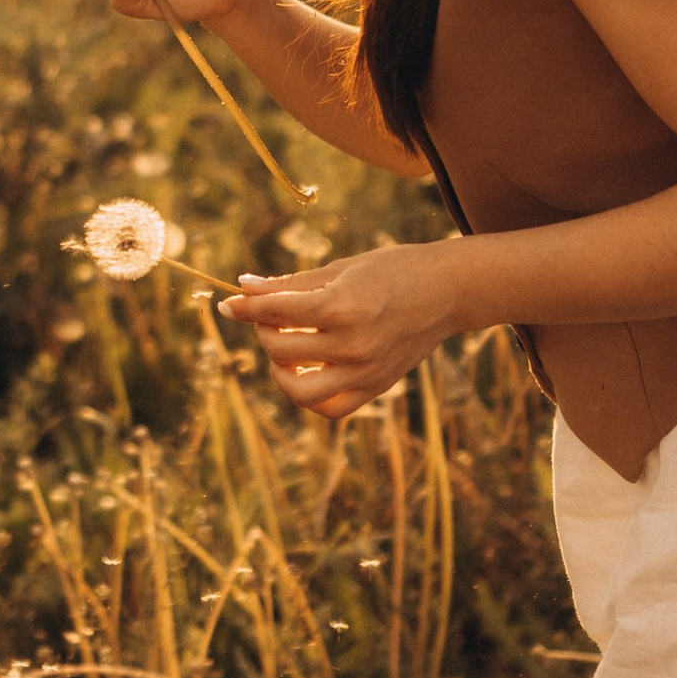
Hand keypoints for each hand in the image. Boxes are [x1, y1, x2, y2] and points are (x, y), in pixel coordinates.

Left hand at [219, 242, 473, 421]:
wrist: (448, 291)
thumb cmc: (393, 269)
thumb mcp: (340, 269)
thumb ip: (291, 283)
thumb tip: (243, 286)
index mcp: (341, 306)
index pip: (274, 312)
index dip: (244, 307)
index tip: (228, 304)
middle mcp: (352, 344)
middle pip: (281, 350)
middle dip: (264, 332)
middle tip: (269, 317)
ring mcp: (365, 371)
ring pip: (300, 390)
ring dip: (281, 371)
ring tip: (284, 350)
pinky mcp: (376, 386)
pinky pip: (331, 407)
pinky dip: (310, 395)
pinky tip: (307, 370)